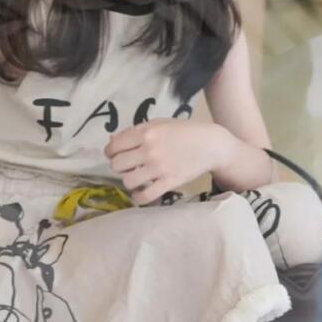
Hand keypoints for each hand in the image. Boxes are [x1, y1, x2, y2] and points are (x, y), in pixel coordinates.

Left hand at [104, 119, 228, 205]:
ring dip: (129, 181)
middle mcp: (150, 150)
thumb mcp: (159, 124)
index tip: (116, 154)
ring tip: (136, 178)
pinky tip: (140, 193)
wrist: (210, 144)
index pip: (114, 146)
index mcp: (146, 132)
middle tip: (128, 166)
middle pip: (117, 165)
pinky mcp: (169, 182)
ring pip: (128, 181)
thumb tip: (111, 141)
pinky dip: (138, 197)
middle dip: (120, 166)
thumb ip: (135, 131)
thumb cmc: (183, 131)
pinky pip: (145, 196)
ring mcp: (159, 168)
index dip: (111, 152)